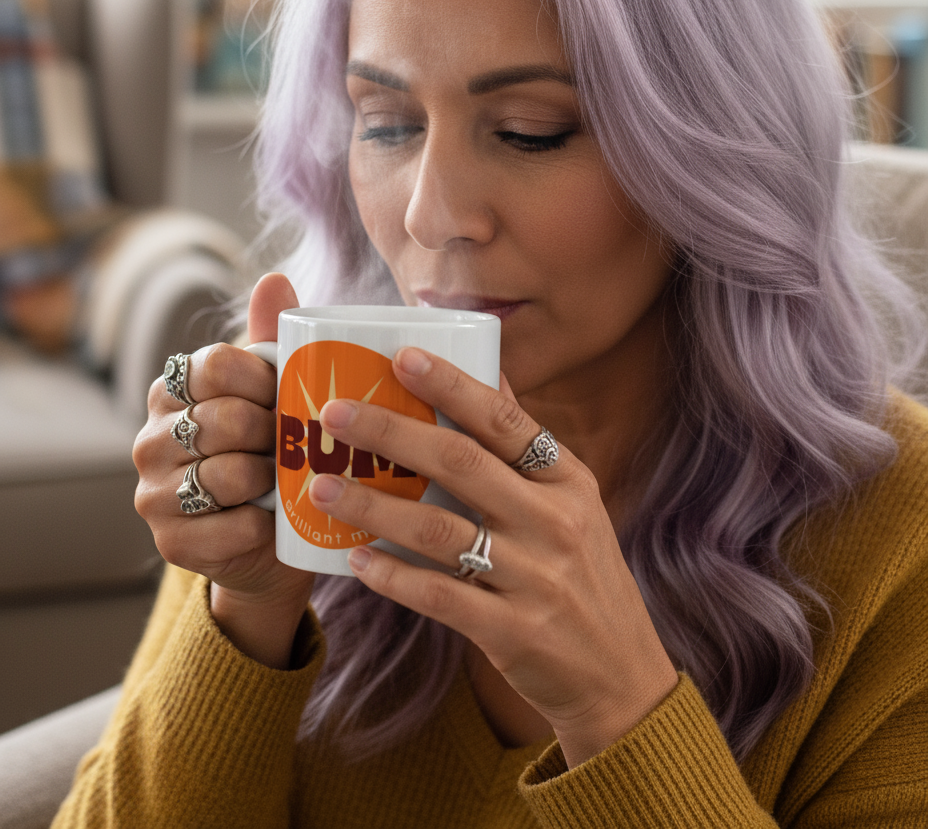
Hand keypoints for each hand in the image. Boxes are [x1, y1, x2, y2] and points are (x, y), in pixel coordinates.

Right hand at [133, 273, 314, 667]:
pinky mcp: (170, 542)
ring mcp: (153, 492)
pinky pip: (232, 524)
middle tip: (292, 444)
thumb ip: (271, 337)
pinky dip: (264, 523)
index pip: (217, 364)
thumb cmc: (272, 450)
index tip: (285, 396)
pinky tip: (271, 519)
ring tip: (284, 479)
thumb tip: (274, 279)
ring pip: (229, 472)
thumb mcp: (273, 392)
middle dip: (274, 433)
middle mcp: (150, 438)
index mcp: (173, 390)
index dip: (263, 380)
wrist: (270, 539)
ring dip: (271, 479)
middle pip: (227, 418)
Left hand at [308, 347, 678, 766]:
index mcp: (567, 481)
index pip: (504, 420)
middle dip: (392, 432)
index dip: (451, 385)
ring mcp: (535, 578)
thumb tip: (490, 374)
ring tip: (322, 486)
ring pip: (438, 530)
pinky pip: (439, 597)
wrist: (620, 672)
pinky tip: (356, 560)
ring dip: (374, 506)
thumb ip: (528, 446)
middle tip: (336, 414)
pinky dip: (393, 577)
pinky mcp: (513, 631)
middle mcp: (553, 521)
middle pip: (461, 463)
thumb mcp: (575, 503)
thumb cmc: (585, 574)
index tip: (401, 357)